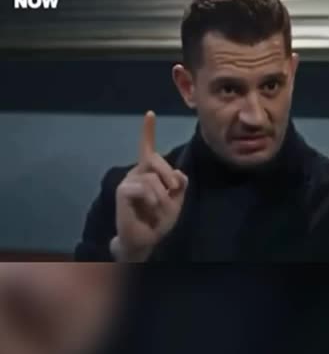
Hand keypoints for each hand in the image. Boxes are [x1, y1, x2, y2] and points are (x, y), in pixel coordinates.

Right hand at [111, 111, 187, 261]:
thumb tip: (179, 174)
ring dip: (162, 196)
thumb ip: (180, 185)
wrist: (146, 240)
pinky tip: (149, 208)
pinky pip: (144, 188)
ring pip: (153, 178)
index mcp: (149, 172)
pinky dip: (152, 200)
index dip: (147, 130)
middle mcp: (137, 172)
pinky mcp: (123, 191)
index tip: (150, 113)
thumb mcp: (176, 200)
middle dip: (169, 176)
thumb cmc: (159, 220)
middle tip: (173, 191)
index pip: (147, 148)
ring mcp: (129, 181)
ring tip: (158, 209)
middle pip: (156, 159)